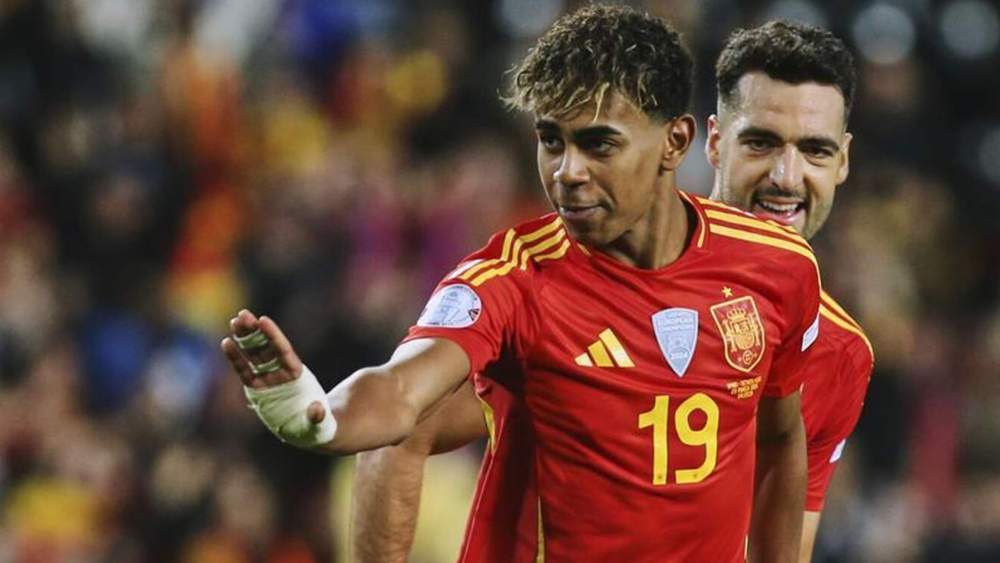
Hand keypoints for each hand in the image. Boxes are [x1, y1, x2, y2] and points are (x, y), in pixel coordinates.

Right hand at [221, 309, 325, 423]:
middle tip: (243, 314)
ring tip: (236, 320)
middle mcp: (281, 373)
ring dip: (246, 337)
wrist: (308, 431)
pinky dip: (236, 358)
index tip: (263, 319)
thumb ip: (317, 416)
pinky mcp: (257, 388)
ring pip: (255, 354)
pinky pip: (244, 370)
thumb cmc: (316, 426)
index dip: (273, 336)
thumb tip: (316, 410)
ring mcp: (269, 378)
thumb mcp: (320, 423)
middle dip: (255, 331)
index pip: (283, 351)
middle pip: (266, 348)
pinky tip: (226, 342)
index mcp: (296, 376)